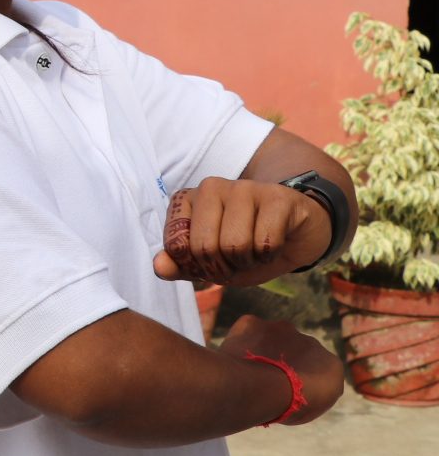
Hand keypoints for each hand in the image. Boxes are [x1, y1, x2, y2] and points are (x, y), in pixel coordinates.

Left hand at [153, 178, 331, 286]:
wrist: (295, 235)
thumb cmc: (247, 246)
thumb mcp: (209, 263)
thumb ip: (181, 265)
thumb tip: (159, 267)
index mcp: (188, 200)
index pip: (175, 245)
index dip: (196, 266)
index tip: (211, 260)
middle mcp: (211, 187)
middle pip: (204, 247)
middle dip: (223, 267)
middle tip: (237, 260)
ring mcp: (245, 187)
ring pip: (235, 245)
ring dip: (248, 261)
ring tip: (256, 250)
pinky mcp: (277, 196)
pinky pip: (266, 242)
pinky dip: (270, 255)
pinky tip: (276, 243)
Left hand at [216, 314, 344, 425]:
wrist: (262, 387)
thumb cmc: (288, 405)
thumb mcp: (310, 408)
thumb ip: (310, 392)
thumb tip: (300, 389)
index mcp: (330, 364)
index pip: (317, 371)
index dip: (301, 381)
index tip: (286, 392)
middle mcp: (310, 341)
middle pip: (296, 351)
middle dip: (282, 362)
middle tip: (265, 380)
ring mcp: (282, 329)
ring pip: (272, 339)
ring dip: (263, 350)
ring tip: (249, 370)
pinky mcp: (254, 323)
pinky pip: (247, 331)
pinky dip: (241, 342)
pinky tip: (236, 358)